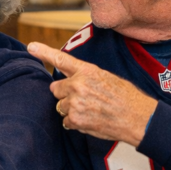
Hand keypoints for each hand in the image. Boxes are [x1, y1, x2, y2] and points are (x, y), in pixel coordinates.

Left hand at [27, 42, 158, 144]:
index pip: (61, 59)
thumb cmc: (126, 97)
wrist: (139, 118)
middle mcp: (78, 85)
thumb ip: (85, 77)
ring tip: (91, 110)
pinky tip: (91, 119)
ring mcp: (75, 103)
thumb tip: (70, 81)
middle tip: (84, 98)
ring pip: (60, 105)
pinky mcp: (75, 119)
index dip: (44, 52)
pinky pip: (66, 120)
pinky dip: (75, 122)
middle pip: (55, 88)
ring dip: (70, 109)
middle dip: (65, 93)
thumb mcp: (106, 77)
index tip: (30, 47)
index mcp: (87, 71)